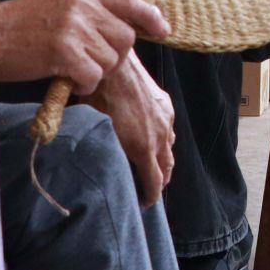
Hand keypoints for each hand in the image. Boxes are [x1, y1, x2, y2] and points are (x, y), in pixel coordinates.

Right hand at [0, 0, 169, 93]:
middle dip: (112, 56)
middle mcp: (82, 5)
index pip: (128, 2)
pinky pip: (93, 75)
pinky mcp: (64, 51)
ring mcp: (74, 28)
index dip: (150, 17)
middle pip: (125, 38)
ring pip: (110, 59)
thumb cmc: (17, 27)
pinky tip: (66, 79)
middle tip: (88, 61)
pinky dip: (84, 83)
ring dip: (95, 71)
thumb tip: (119, 32)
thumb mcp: (57, 6)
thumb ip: (87, 13)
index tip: (163, 30)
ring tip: (70, 68)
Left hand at [84, 52, 174, 206]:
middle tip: (149, 190)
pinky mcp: (165, 104)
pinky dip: (164, 141)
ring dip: (163, 162)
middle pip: (167, 168)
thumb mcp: (98, 133)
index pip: (155, 182)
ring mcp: (166, 119)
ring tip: (152, 167)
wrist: (113, 65)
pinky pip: (169, 129)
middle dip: (160, 182)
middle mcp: (160, 135)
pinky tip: (154, 140)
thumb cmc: (99, 99)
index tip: (143, 204)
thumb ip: (108, 155)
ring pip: (170, 148)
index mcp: (144, 148)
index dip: (150, 197)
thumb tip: (105, 170)